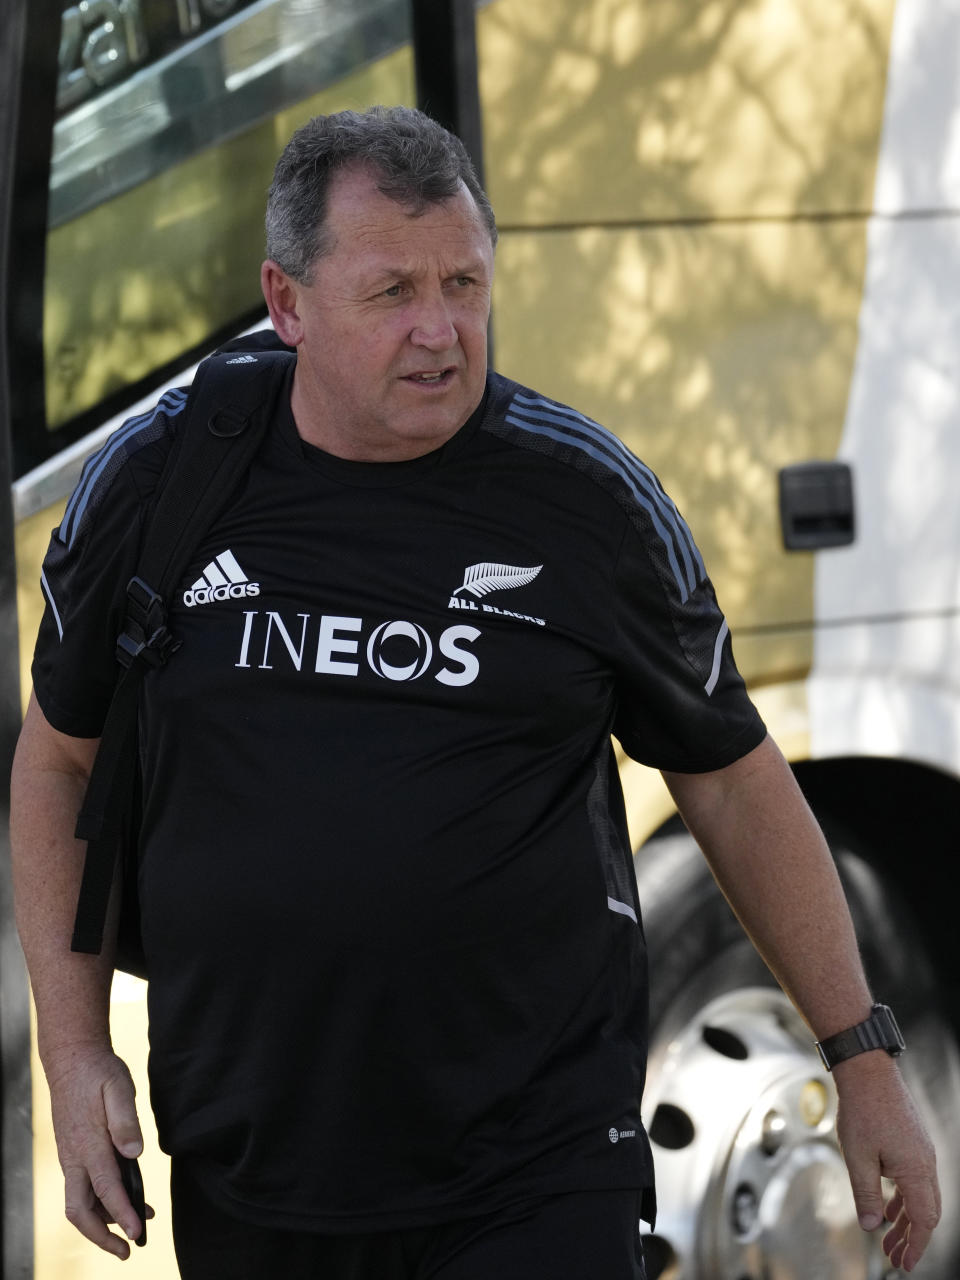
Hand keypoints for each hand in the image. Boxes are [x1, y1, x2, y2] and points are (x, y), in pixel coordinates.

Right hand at [45, 1043, 151, 1258]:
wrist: (71, 1060)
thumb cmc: (97, 1073)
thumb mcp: (118, 1087)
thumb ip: (125, 1120)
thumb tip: (134, 1153)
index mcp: (87, 1145)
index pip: (105, 1188)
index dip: (122, 1213)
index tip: (138, 1232)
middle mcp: (74, 1158)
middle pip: (80, 1211)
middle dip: (102, 1236)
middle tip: (128, 1250)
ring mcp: (70, 1158)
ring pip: (80, 1203)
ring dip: (105, 1220)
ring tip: (139, 1225)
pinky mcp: (73, 1154)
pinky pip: (82, 1189)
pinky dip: (101, 1202)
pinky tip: (125, 1199)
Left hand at [834, 1054, 940, 1271]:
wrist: (867, 1071)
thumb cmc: (862, 1110)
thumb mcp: (857, 1157)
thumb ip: (865, 1194)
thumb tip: (870, 1226)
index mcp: (917, 1170)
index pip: (924, 1220)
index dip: (915, 1246)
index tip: (905, 1265)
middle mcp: (925, 1162)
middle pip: (926, 1211)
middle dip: (911, 1238)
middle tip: (893, 1257)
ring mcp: (920, 1151)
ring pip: (919, 1195)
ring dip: (905, 1219)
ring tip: (887, 1238)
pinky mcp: (911, 1141)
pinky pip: (913, 1179)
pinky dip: (902, 1198)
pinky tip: (885, 1206)